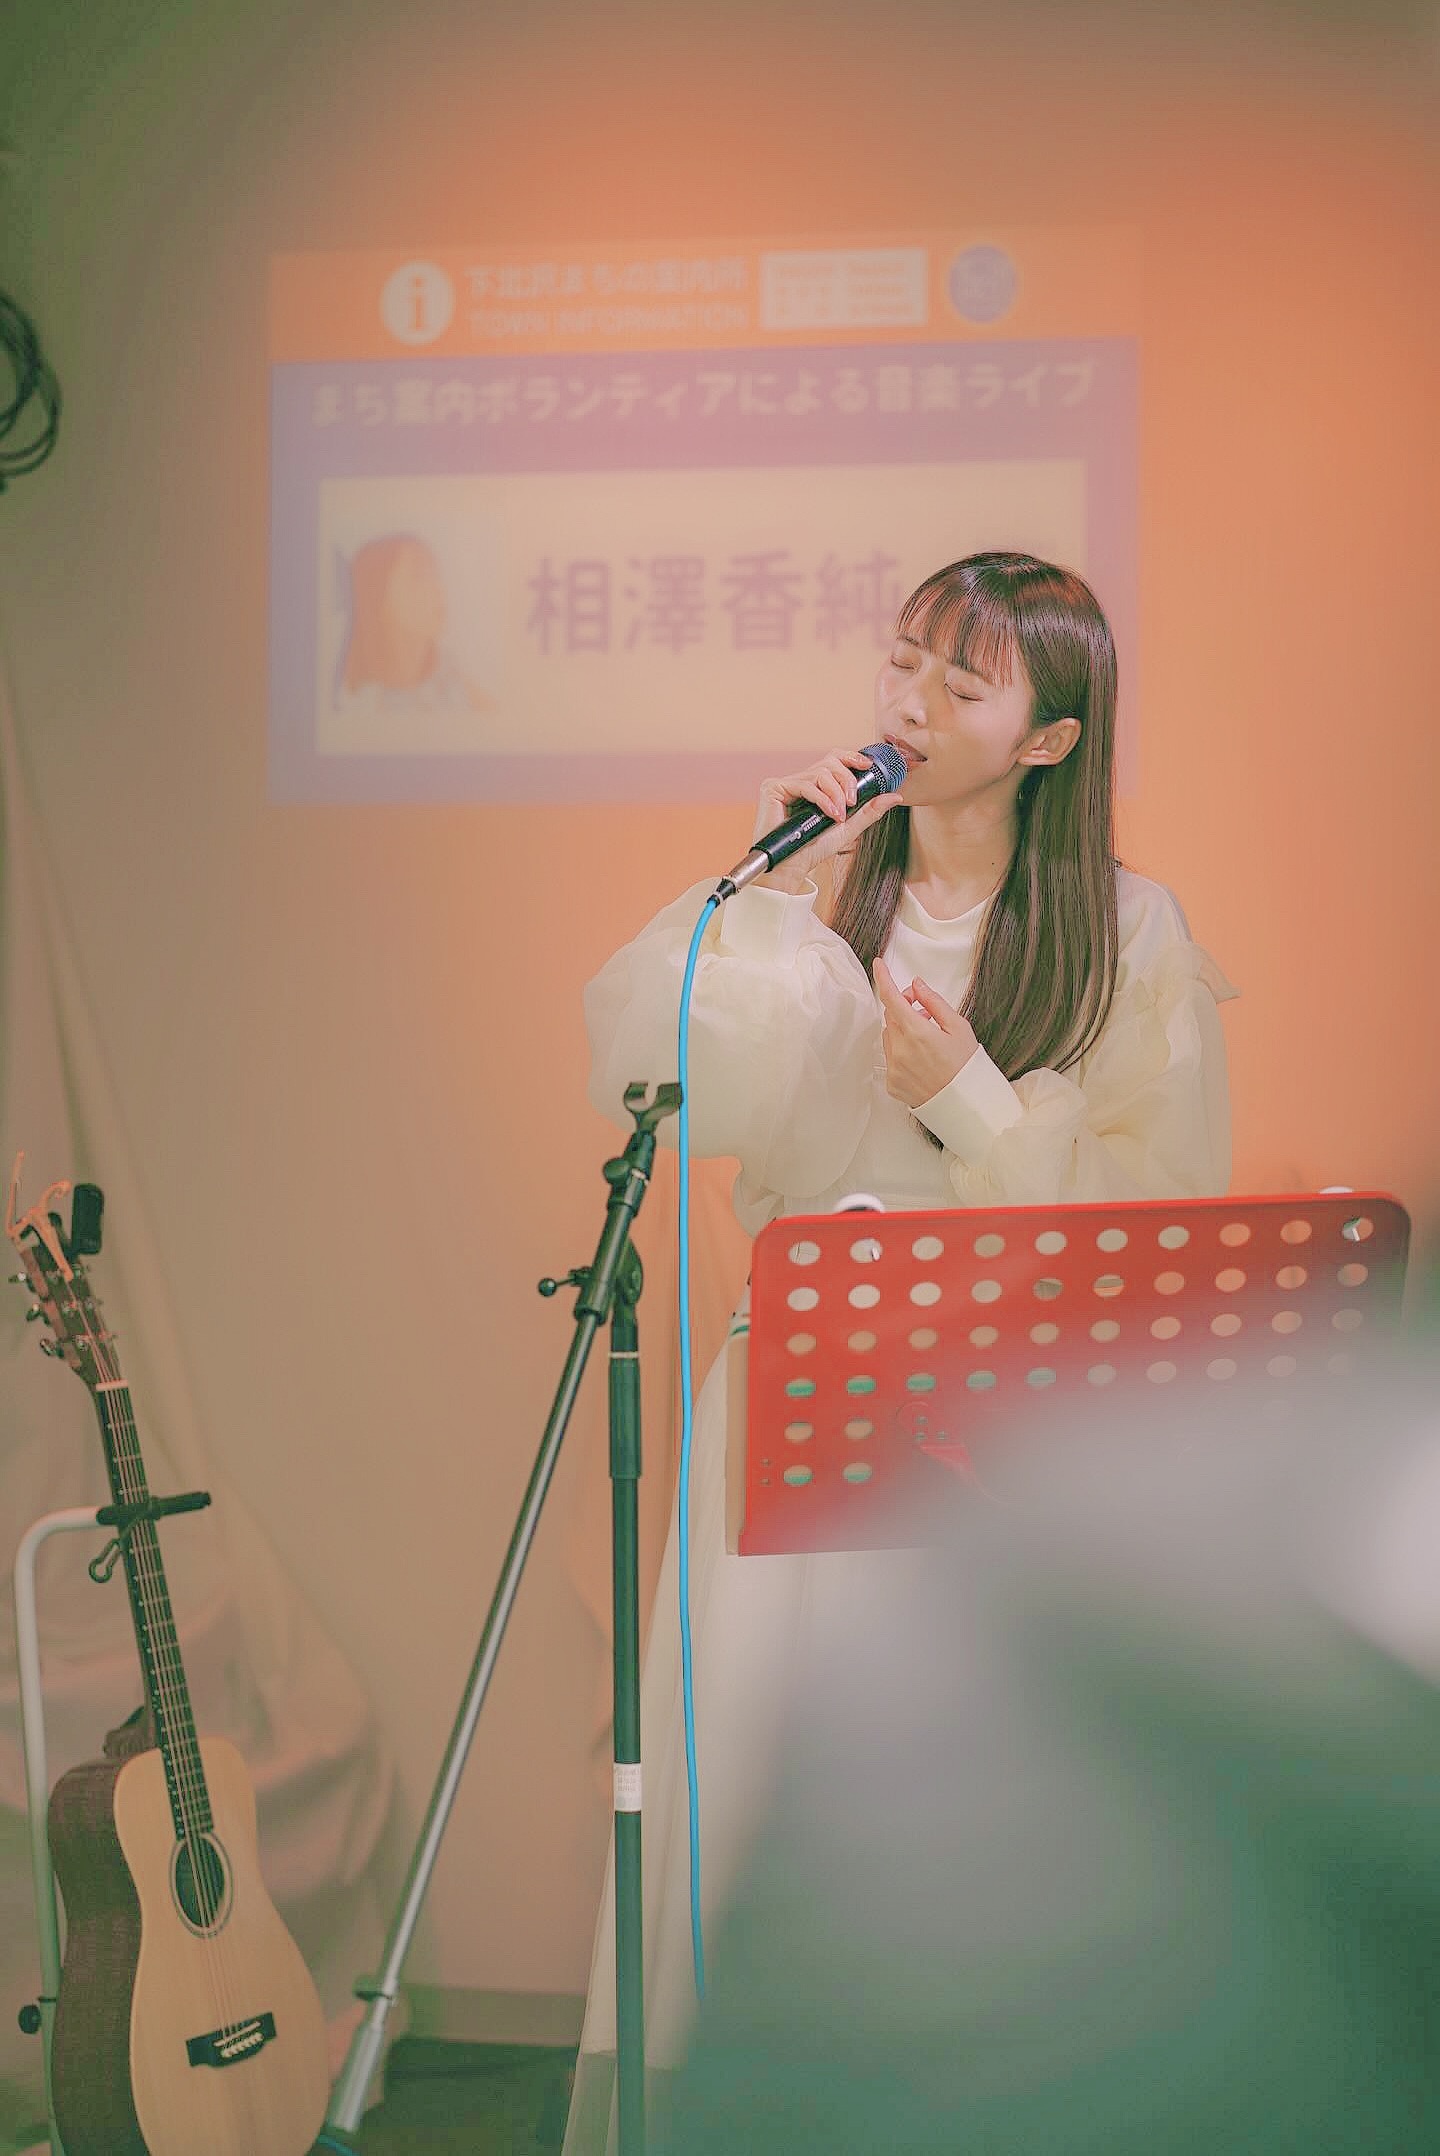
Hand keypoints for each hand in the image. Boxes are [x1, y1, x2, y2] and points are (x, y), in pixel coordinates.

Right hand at [751, 751, 902, 892]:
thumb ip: (869, 811)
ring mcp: (786, 783)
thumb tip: (896, 796)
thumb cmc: (814, 849)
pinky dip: (822, 798)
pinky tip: (830, 814)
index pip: (833, 760)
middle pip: (830, 762)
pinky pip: (805, 784)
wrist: (792, 867)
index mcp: (815, 786)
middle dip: (846, 780)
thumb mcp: (848, 827)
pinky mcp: (774, 788)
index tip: (867, 765)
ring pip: (820, 772)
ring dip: (836, 794)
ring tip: (838, 815)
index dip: (851, 757)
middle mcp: (800, 781)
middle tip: (852, 802)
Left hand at [873, 958, 978, 1106]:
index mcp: (917, 1033)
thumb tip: (917, 985)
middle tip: (923, 1010)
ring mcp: (894, 1069)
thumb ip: (934, 1002)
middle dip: (903, 1007)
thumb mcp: (958, 1027)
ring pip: (889, 1037)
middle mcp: (900, 1051)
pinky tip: (922, 1059)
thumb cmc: (967, 1066)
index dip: (883, 979)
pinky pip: (891, 1058)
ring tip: (926, 1038)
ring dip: (902, 1031)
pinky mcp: (892, 1084)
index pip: (891, 999)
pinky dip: (901, 1053)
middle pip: (891, 1017)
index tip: (878, 965)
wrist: (967, 1105)